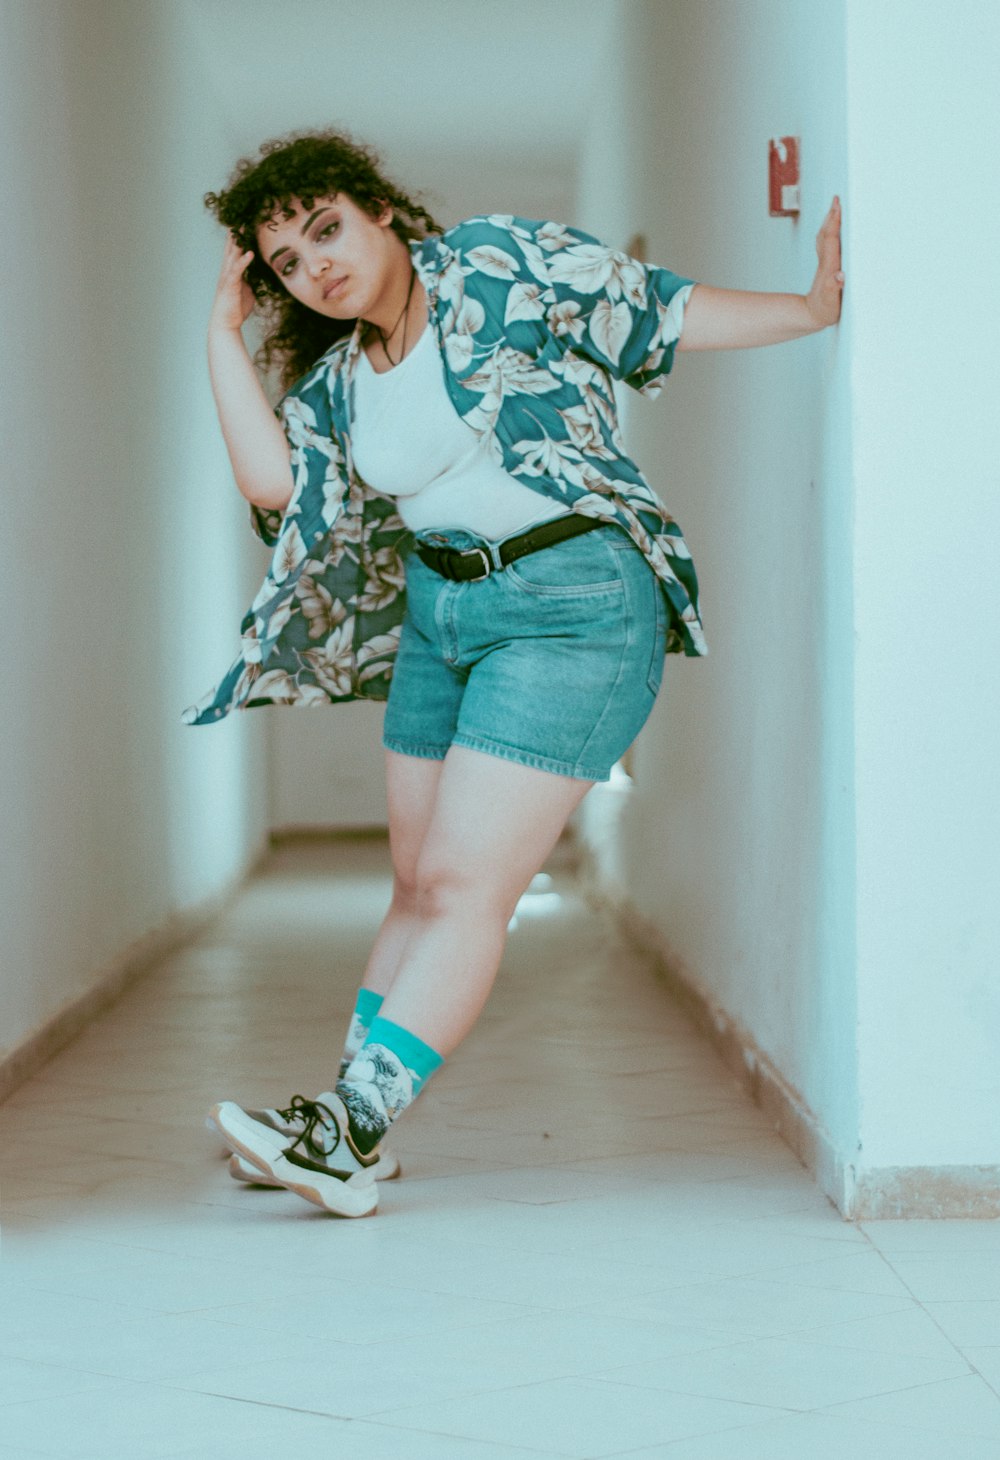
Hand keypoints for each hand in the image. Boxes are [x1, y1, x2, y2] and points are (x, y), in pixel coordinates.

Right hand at [209, 231, 256, 332]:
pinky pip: (237, 270)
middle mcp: (227, 270)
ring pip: (232, 254)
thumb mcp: (248, 291)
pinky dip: (243, 261)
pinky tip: (249, 253)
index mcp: (232, 271)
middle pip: (231, 247)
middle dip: (236, 232)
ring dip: (237, 241)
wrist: (226, 323)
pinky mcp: (230, 285)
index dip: (239, 237)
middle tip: (242, 216)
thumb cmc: (236, 308)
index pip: (235, 250)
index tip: (245, 224)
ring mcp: (227, 276)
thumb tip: (259, 276)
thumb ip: (251, 280)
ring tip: (242, 227)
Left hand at [805, 196, 844, 328]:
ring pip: (825, 236)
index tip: (837, 206)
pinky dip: (830, 231)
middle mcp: (825, 262)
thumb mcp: (831, 303)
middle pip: (826, 233)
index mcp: (829, 267)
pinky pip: (826, 243)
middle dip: (832, 216)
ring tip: (835, 207)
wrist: (811, 316)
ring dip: (830, 221)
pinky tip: (833, 227)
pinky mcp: (825, 266)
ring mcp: (824, 263)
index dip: (834, 223)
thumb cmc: (824, 311)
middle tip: (837, 198)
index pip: (831, 240)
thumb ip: (834, 289)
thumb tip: (839, 276)